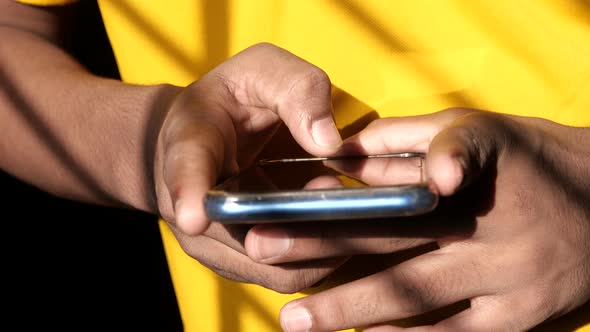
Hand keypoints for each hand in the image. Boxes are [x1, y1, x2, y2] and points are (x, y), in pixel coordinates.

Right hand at [154, 43, 346, 290]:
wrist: (198, 140)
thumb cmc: (230, 102)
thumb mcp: (259, 71)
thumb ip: (295, 89)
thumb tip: (328, 142)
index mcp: (189, 146)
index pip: (184, 170)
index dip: (188, 193)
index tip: (193, 217)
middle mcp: (192, 207)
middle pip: (239, 237)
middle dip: (297, 226)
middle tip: (331, 188)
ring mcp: (214, 243)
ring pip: (271, 267)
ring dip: (316, 244)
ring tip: (339, 205)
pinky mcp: (241, 263)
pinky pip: (286, 274)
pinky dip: (318, 256)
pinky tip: (335, 225)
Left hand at [244, 109, 589, 330]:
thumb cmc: (531, 162)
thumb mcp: (478, 130)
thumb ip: (407, 139)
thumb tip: (340, 152)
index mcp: (479, 166)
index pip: (410, 177)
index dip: (353, 193)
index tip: (302, 200)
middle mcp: (492, 226)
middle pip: (396, 240)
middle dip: (324, 248)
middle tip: (263, 250)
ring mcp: (508, 280)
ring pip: (417, 298)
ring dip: (351, 309)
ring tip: (296, 319)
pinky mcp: (521, 320)